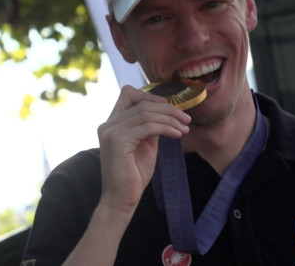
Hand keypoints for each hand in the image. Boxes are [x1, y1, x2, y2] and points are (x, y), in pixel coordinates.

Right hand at [96, 85, 190, 218]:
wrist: (122, 199)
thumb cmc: (134, 174)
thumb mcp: (146, 144)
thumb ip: (151, 127)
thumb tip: (167, 111)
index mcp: (112, 123)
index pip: (128, 94)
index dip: (150, 96)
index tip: (170, 107)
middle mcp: (108, 124)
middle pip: (142, 104)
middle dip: (168, 110)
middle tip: (186, 120)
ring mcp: (111, 132)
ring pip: (146, 114)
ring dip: (170, 119)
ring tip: (185, 129)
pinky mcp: (117, 141)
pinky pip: (147, 127)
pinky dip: (166, 128)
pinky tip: (177, 135)